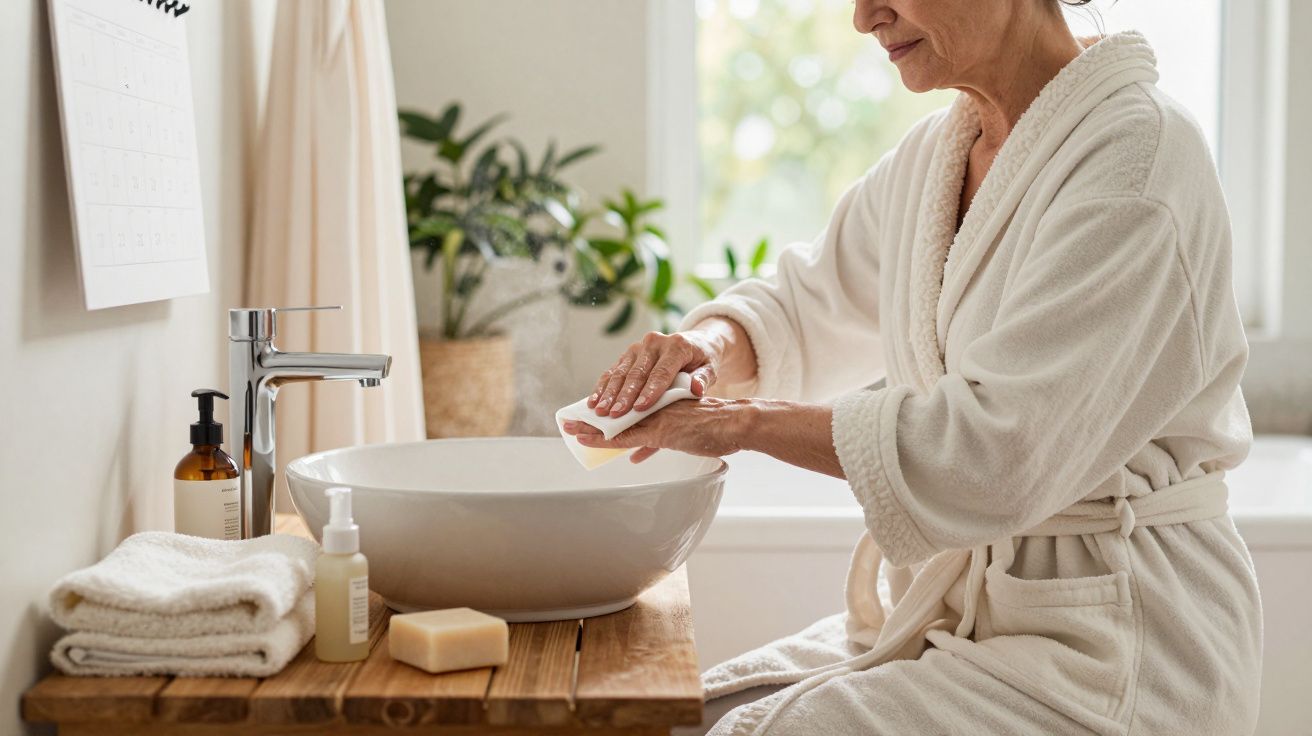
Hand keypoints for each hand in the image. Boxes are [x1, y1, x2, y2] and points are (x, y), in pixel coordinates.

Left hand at [563, 398, 752, 462]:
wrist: (736, 423)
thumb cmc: (715, 429)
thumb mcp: (682, 434)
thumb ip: (656, 443)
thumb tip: (635, 457)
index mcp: (660, 403)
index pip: (626, 407)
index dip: (604, 412)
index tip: (586, 416)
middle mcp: (654, 406)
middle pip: (616, 412)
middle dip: (592, 417)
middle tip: (570, 420)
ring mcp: (656, 417)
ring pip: (616, 423)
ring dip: (591, 426)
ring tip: (571, 428)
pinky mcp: (660, 431)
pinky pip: (626, 436)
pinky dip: (604, 438)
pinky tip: (588, 438)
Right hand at [588, 331, 719, 418]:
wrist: (695, 342)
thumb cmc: (703, 361)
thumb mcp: (710, 369)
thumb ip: (703, 379)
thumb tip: (696, 389)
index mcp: (677, 346)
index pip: (662, 372)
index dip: (650, 390)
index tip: (640, 408)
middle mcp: (655, 343)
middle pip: (638, 373)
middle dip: (624, 395)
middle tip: (614, 415)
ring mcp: (639, 346)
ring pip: (621, 372)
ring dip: (609, 393)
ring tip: (599, 411)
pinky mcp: (629, 353)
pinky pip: (613, 370)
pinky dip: (603, 386)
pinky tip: (594, 401)